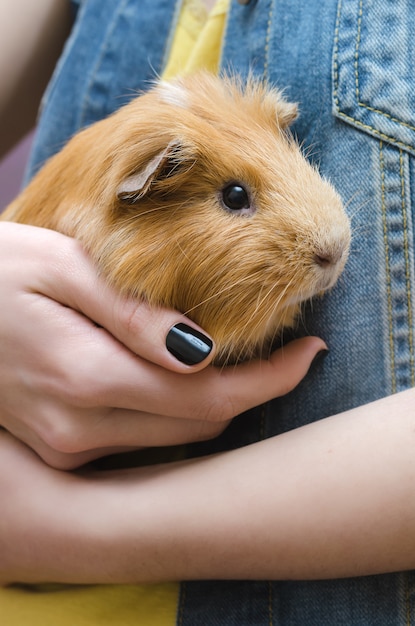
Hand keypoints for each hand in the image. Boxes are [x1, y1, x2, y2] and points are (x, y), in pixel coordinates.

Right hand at [0, 222, 325, 468]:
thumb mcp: (61, 268)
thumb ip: (132, 315)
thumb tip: (203, 350)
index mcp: (87, 376)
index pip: (206, 397)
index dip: (268, 380)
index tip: (309, 353)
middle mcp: (80, 427)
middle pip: (198, 426)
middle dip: (253, 394)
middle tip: (289, 354)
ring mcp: (68, 444)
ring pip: (174, 438)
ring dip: (218, 405)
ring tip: (247, 362)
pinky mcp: (60, 446)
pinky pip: (141, 438)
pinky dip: (177, 413)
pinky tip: (187, 377)